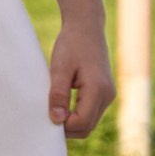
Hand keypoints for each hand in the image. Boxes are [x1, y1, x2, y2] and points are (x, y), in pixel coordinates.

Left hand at [47, 22, 114, 138]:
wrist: (86, 27)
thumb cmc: (71, 44)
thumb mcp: (59, 68)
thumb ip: (58, 94)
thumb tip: (56, 120)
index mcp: (98, 90)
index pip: (81, 123)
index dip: (62, 125)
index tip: (46, 113)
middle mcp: (107, 95)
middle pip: (86, 128)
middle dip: (66, 127)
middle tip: (46, 113)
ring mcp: (108, 95)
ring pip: (89, 123)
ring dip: (71, 121)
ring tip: (53, 107)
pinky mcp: (104, 93)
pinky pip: (90, 113)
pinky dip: (76, 114)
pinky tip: (61, 104)